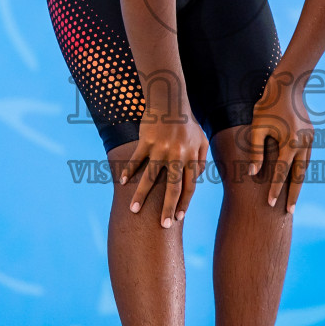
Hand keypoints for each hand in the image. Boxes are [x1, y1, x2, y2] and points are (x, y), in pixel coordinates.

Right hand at [123, 112, 207, 228]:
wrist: (171, 100)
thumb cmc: (187, 122)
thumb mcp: (202, 139)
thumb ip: (201, 160)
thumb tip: (196, 180)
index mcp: (192, 157)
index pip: (190, 186)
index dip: (184, 203)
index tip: (178, 217)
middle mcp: (178, 155)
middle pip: (173, 187)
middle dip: (168, 208)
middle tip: (163, 225)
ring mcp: (161, 149)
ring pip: (150, 177)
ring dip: (141, 195)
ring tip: (134, 210)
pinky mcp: (146, 141)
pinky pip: (136, 160)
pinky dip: (128, 171)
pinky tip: (122, 182)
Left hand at [245, 73, 313, 211]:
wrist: (288, 86)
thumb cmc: (267, 106)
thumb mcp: (257, 128)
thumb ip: (255, 151)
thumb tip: (252, 172)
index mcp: (289, 144)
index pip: (281, 173)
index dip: (275, 189)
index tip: (270, 204)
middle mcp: (302, 145)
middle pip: (298, 176)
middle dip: (293, 195)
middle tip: (289, 212)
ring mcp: (309, 140)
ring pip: (305, 168)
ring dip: (299, 184)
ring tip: (293, 199)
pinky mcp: (311, 136)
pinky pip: (306, 158)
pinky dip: (302, 170)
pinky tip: (296, 178)